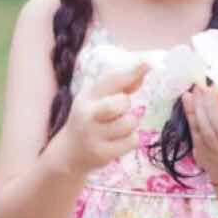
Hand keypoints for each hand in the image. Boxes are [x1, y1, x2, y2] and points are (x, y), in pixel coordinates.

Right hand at [51, 62, 149, 176]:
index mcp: (87, 96)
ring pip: (130, 123)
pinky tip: (118, 140)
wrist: (68, 153)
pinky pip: (132, 141)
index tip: (148, 64)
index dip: (131, 72)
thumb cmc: (89, 119)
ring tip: (118, 127)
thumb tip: (145, 69)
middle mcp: (87, 115)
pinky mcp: (102, 154)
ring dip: (130, 124)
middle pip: (122, 103)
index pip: (111, 80)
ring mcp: (93, 136)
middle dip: (126, 105)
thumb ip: (120, 86)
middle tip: (118, 111)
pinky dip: (131, 139)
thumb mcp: (97, 99)